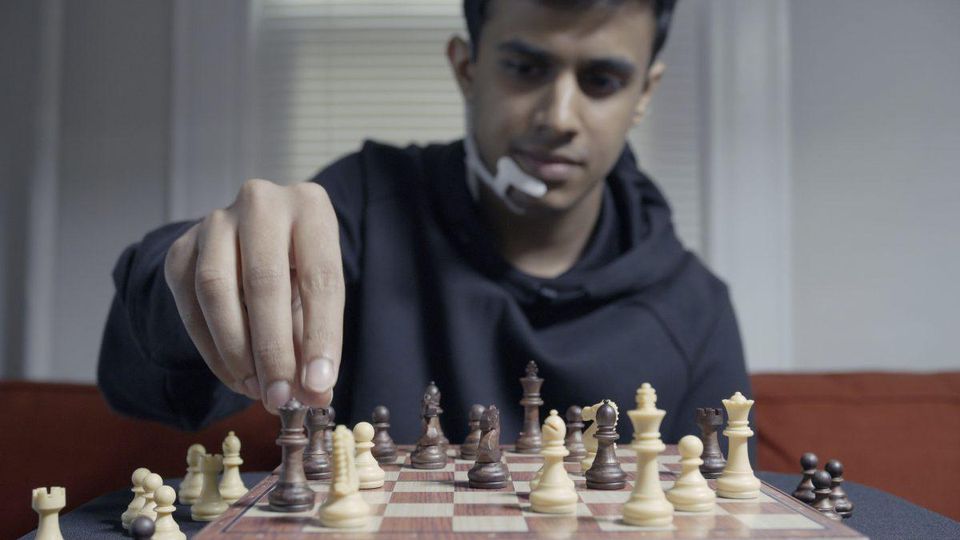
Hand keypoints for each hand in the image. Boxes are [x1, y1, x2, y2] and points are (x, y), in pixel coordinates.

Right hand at [164, 179, 343, 412]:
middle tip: (281, 398)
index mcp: (311, 207)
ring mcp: (215, 221)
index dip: (321, 336)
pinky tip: (235, 376)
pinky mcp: (182, 247)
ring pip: (216, 290)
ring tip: (257, 390)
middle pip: (264, 282)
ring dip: (237, 351)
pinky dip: (212, 349)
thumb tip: (314, 396)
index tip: (319, 384)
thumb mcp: (317, 295)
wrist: (254, 239)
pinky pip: (190, 304)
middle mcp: (261, 202)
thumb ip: (316, 341)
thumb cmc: (298, 269)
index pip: (320, 277)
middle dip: (273, 351)